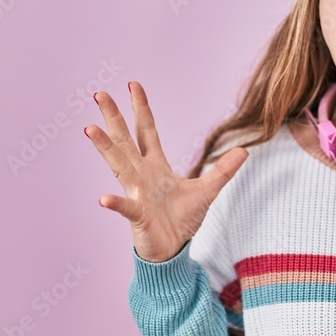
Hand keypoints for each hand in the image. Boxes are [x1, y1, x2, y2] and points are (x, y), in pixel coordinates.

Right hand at [84, 81, 248, 262]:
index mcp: (155, 166)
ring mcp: (136, 194)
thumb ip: (223, 170)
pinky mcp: (137, 216)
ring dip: (105, 148)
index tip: (132, 85)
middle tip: (100, 94)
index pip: (146, 131)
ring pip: (119, 166)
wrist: (173, 250)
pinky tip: (104, 199)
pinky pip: (125, 208)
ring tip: (90, 129)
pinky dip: (115, 204)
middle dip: (113, 118)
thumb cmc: (182, 220)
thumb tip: (245, 150)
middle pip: (124, 141)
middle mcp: (141, 176)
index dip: (140, 108)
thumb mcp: (207, 191)